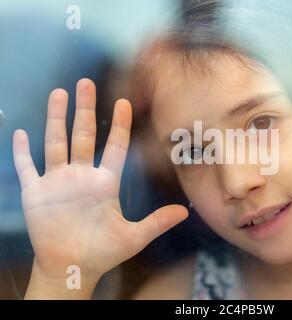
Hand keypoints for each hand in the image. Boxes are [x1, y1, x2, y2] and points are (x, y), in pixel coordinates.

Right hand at [13, 79, 187, 288]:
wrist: (72, 267)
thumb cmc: (102, 252)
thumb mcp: (133, 237)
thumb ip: (157, 222)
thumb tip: (184, 212)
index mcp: (104, 183)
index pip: (113, 147)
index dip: (119, 125)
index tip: (125, 102)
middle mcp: (81, 176)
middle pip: (82, 136)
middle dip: (84, 110)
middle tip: (86, 83)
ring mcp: (57, 182)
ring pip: (55, 143)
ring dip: (55, 119)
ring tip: (58, 93)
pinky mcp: (36, 192)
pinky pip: (27, 167)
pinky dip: (23, 152)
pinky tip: (20, 133)